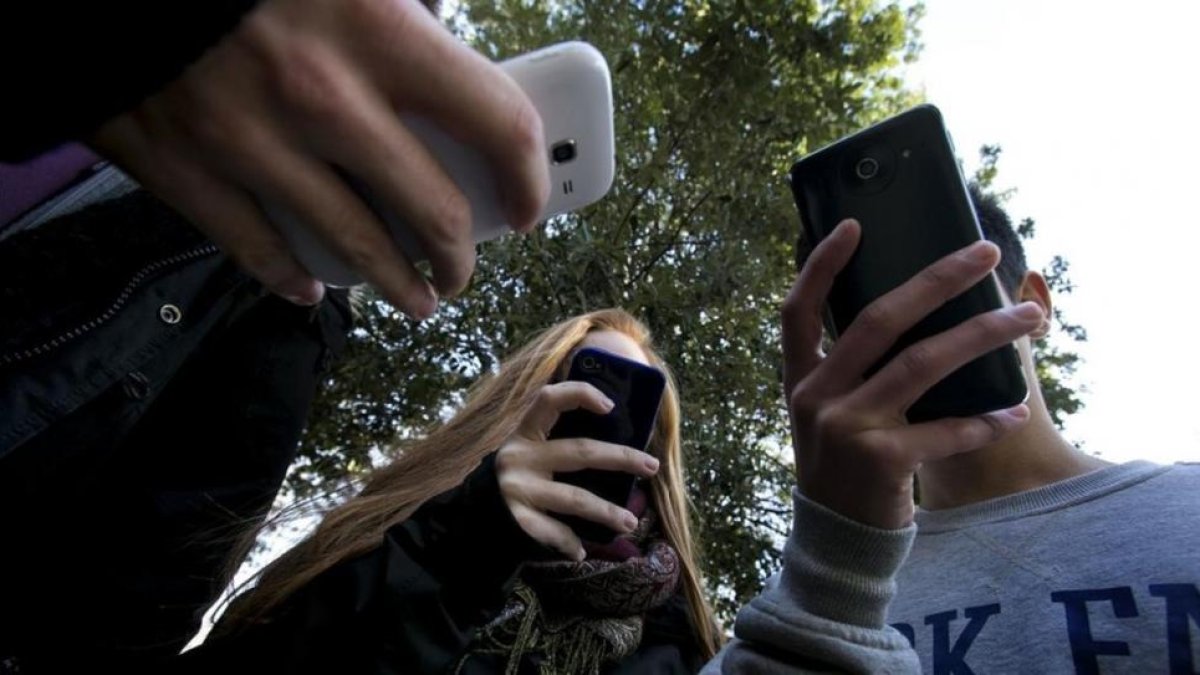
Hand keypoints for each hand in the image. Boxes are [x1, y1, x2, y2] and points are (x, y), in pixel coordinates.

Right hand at [90, 0, 549, 316]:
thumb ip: (406, 4)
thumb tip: (448, 41)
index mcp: (380, 29)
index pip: (498, 124)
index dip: (529, 178)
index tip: (529, 204)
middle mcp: (325, 96)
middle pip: (433, 211)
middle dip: (463, 254)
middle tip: (465, 264)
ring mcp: (252, 140)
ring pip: (355, 247)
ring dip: (401, 286)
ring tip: (420, 299)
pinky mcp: (185, 168)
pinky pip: (257, 249)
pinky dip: (293, 278)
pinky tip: (314, 288)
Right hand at [496, 382, 660, 560]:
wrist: (472, 514)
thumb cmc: (518, 476)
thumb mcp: (530, 450)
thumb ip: (558, 440)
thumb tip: (619, 439)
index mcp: (525, 432)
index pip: (550, 399)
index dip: (580, 394)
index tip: (610, 406)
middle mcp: (520, 457)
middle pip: (580, 452)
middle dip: (621, 457)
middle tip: (651, 466)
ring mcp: (518, 489)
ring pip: (574, 498)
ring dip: (607, 511)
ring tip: (631, 522)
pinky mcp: (517, 519)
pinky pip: (553, 532)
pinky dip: (569, 543)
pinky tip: (581, 551)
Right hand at [781, 219, 1042, 528]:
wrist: (839, 543)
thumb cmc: (845, 469)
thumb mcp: (830, 416)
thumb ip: (849, 372)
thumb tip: (914, 313)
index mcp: (802, 380)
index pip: (799, 310)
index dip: (822, 265)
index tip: (855, 224)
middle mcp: (816, 397)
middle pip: (878, 319)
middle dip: (937, 279)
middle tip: (985, 252)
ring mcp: (845, 428)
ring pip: (923, 362)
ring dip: (982, 334)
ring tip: (1028, 318)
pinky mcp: (880, 461)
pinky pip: (944, 429)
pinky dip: (984, 421)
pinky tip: (1013, 412)